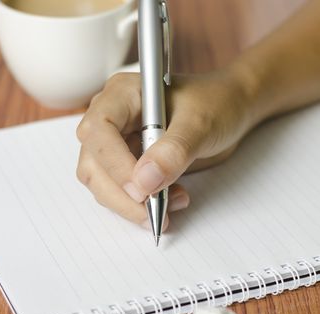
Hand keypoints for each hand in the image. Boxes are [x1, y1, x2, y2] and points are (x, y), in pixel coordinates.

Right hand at [76, 68, 255, 229]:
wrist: (228, 111)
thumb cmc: (216, 104)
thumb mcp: (200, 124)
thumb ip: (173, 151)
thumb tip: (144, 183)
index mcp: (123, 94)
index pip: (98, 129)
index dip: (115, 163)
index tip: (142, 189)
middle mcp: (113, 119)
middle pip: (93, 163)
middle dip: (120, 194)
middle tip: (153, 211)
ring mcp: (118, 143)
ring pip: (102, 183)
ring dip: (131, 203)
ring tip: (172, 202)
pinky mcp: (128, 163)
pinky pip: (120, 191)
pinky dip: (140, 204)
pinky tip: (169, 199)